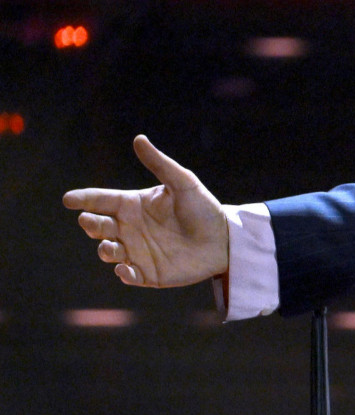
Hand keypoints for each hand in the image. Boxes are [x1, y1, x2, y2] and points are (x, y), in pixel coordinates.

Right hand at [63, 135, 229, 287]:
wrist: (225, 239)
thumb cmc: (203, 208)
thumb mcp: (183, 183)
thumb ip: (160, 164)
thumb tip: (139, 139)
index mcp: (132, 205)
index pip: (100, 200)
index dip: (83, 199)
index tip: (69, 199)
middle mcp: (128, 228)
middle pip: (98, 226)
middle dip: (90, 224)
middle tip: (91, 221)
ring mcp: (136, 251)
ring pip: (108, 251)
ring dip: (104, 250)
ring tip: (110, 246)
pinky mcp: (148, 273)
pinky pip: (128, 275)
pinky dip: (124, 274)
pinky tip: (126, 270)